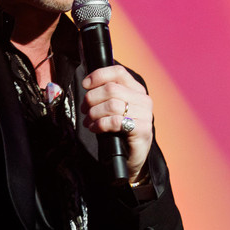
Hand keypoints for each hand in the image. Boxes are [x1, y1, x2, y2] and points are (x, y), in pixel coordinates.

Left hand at [82, 65, 152, 180]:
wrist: (132, 156)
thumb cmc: (119, 131)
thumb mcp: (113, 109)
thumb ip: (106, 95)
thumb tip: (87, 84)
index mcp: (136, 90)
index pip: (118, 72)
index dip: (98, 75)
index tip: (85, 84)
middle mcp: (143, 99)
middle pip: (111, 89)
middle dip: (91, 99)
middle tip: (84, 109)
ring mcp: (144, 114)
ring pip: (111, 104)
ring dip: (94, 113)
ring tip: (89, 121)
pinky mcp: (142, 129)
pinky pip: (115, 121)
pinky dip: (100, 124)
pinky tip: (95, 128)